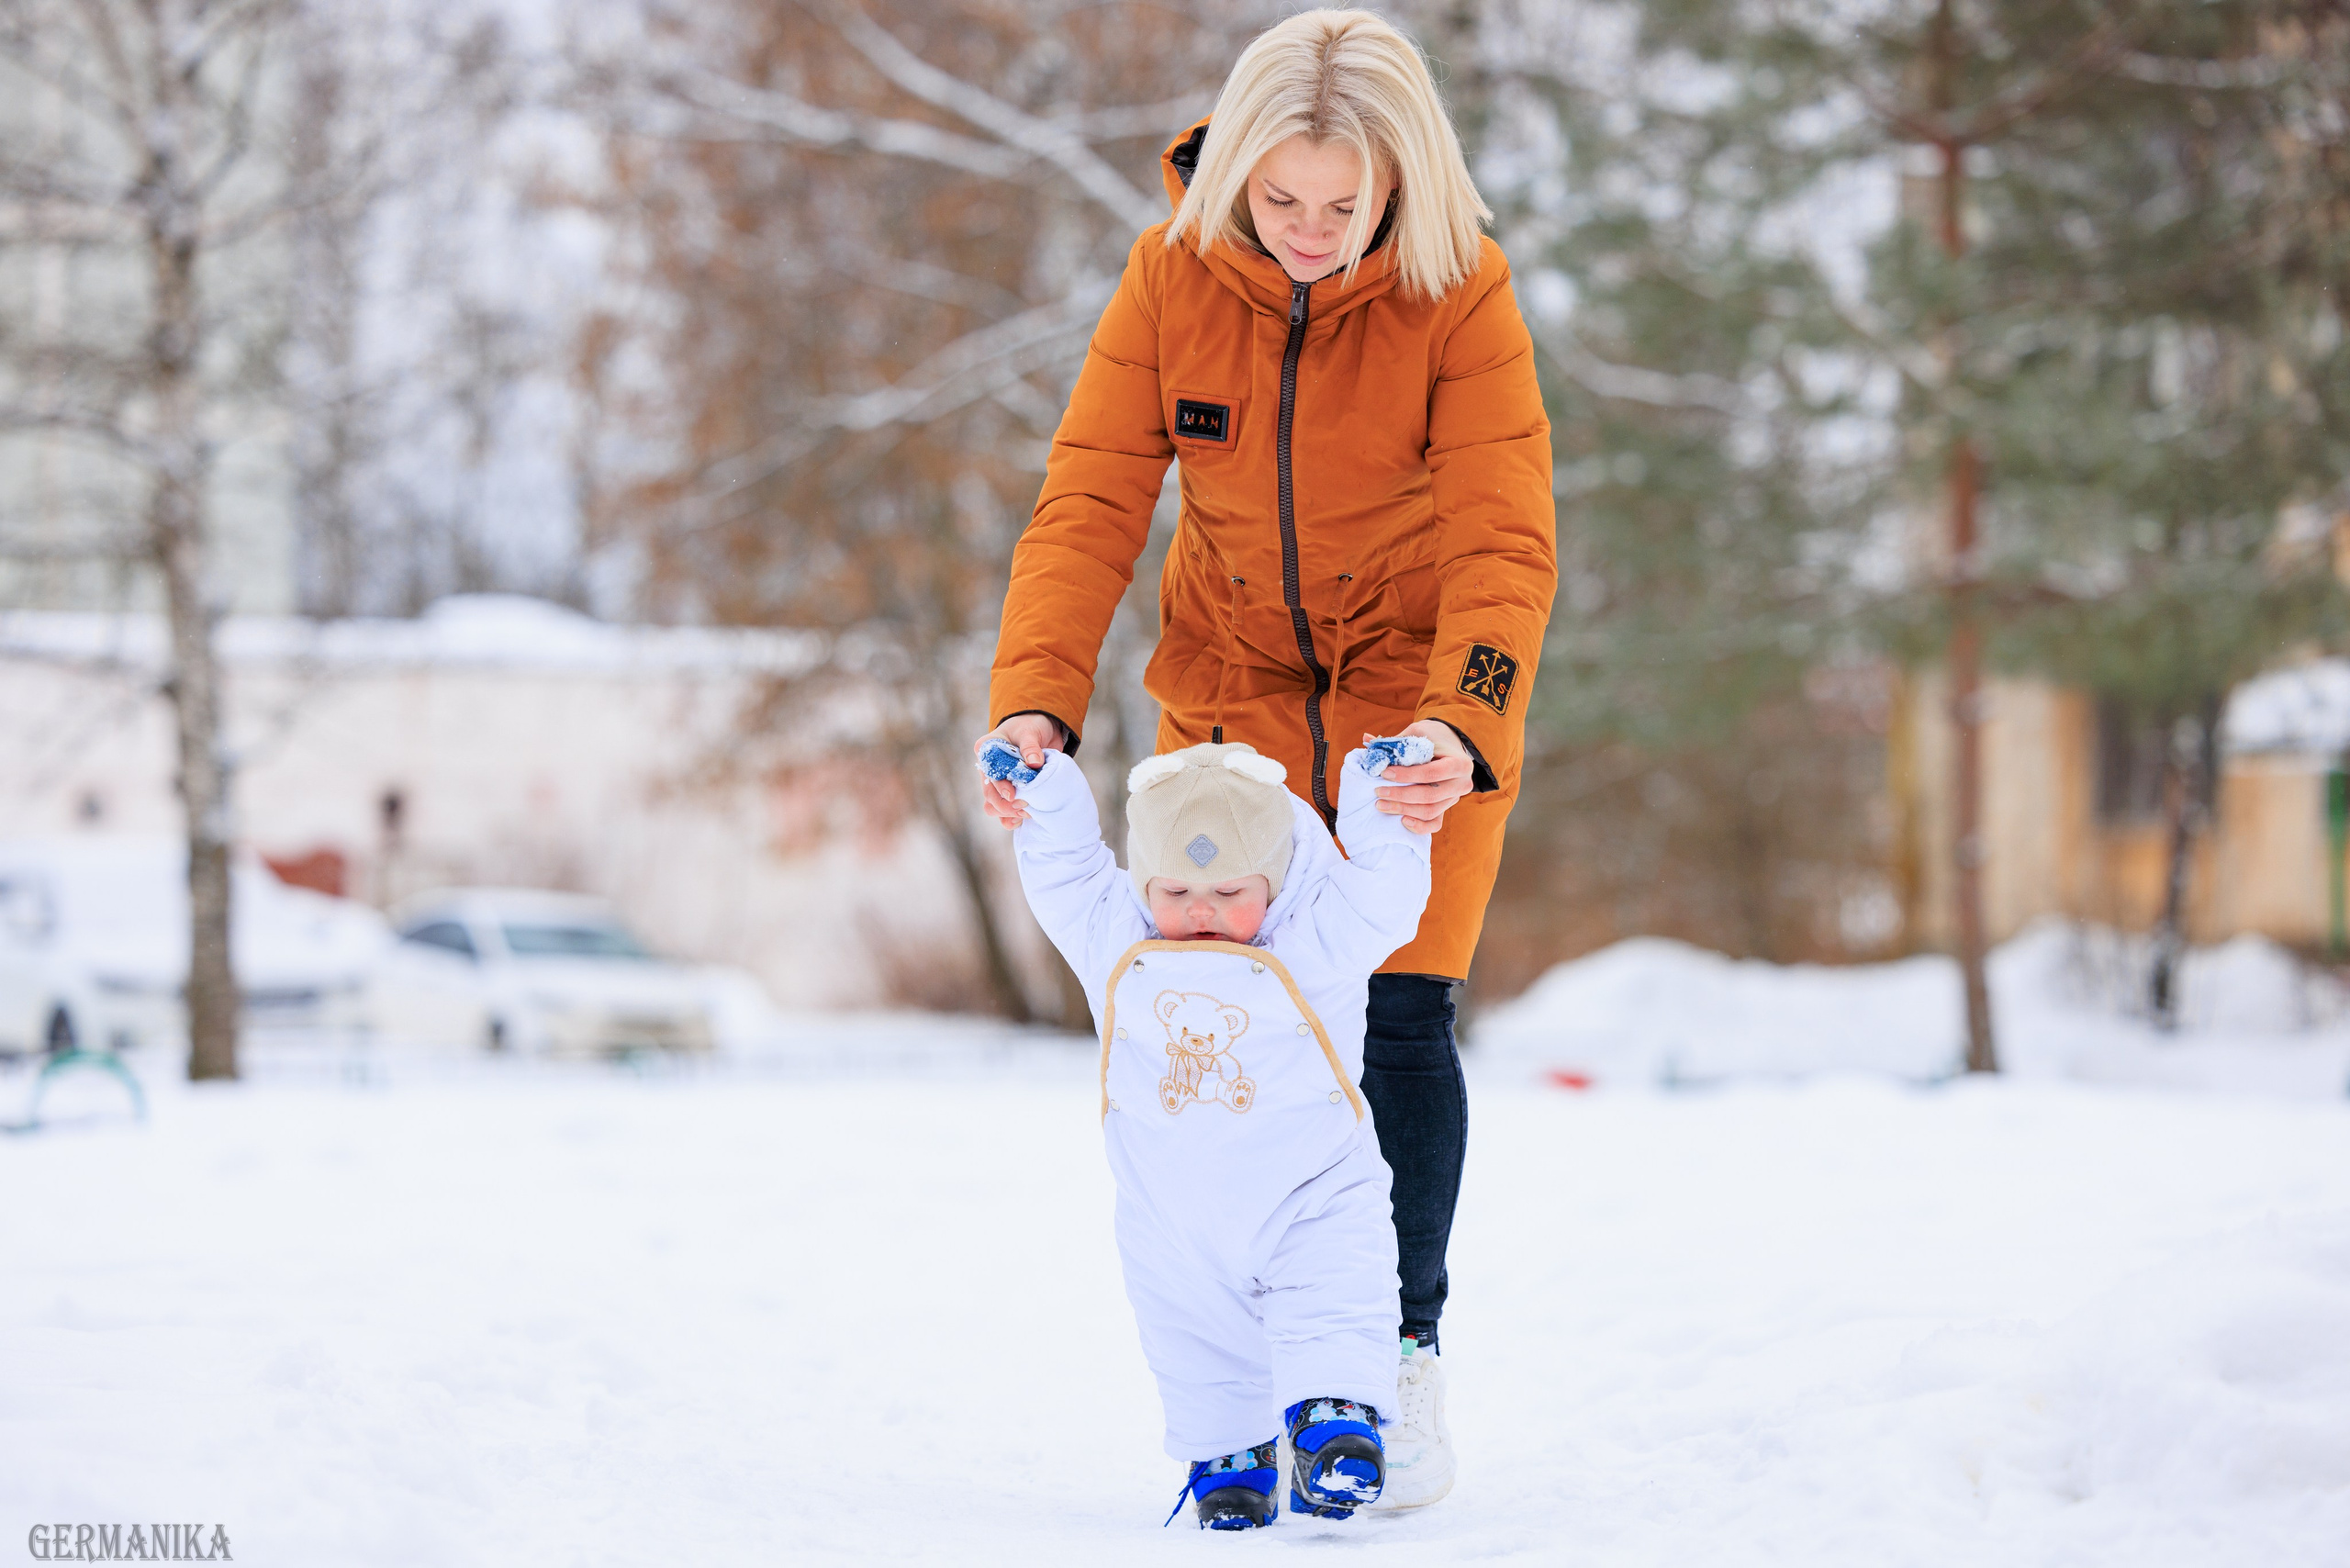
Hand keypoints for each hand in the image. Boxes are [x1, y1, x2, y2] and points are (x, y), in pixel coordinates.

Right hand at [976, 713, 1064, 829]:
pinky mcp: (1009, 792)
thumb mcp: (1030, 731)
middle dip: (1005, 805)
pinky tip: (1023, 819)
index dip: (999, 785)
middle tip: (1025, 806)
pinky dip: (1012, 819)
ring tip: (1026, 813)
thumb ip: (1031, 746)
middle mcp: (988, 768)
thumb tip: (1034, 763)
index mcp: (987, 749)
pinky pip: (1004, 813)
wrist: (1043, 731)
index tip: (1012, 794)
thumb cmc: (1031, 727)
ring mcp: (997, 783)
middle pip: (989, 794)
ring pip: (993, 806)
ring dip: (1008, 813)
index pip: (988, 771)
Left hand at [1372, 720, 1473, 834]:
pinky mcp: (1447, 807)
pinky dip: (1419, 826)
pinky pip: (1435, 823)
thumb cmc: (1433, 737)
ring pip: (1430, 811)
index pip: (1431, 773)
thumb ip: (1397, 740)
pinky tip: (1402, 821)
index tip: (1384, 773)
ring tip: (1381, 805)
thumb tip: (1366, 739)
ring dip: (1403, 810)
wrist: (1450, 746)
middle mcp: (1461, 784)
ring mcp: (1455, 798)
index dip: (1406, 775)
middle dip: (1401, 795)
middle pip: (1430, 796)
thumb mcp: (1418, 732)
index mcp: (1459, 763)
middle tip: (1378, 792)